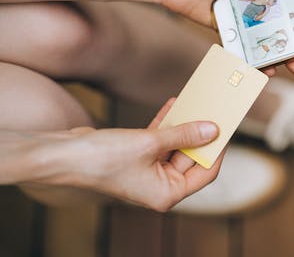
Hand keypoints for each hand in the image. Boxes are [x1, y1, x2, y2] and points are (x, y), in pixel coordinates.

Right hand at [34, 98, 221, 211]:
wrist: (63, 154)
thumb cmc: (102, 158)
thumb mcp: (150, 144)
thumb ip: (183, 136)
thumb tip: (211, 130)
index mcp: (167, 193)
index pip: (205, 173)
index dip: (217, 150)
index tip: (227, 129)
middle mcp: (160, 185)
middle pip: (191, 158)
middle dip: (201, 133)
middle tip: (214, 111)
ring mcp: (149, 171)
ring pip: (176, 145)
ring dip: (184, 125)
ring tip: (197, 103)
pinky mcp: (138, 156)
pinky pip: (160, 139)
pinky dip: (167, 123)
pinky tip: (175, 105)